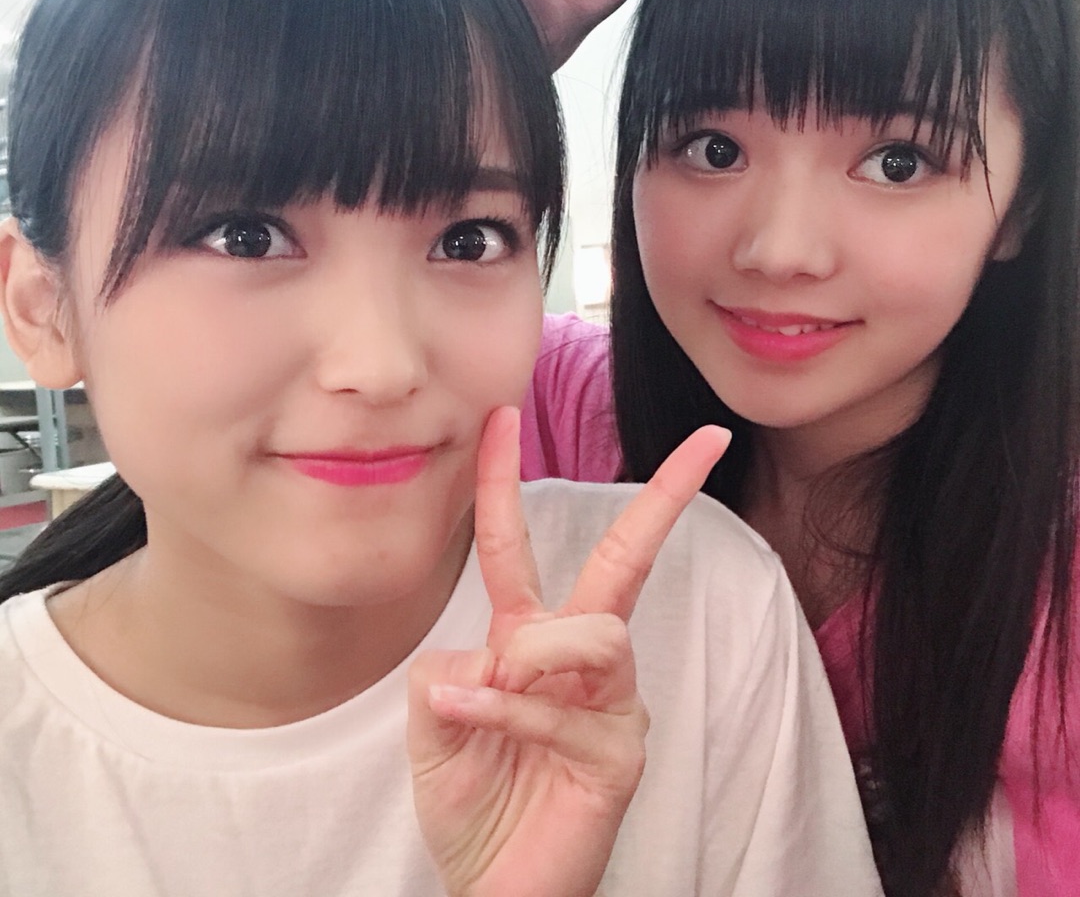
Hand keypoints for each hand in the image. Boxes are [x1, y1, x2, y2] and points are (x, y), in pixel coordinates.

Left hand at [408, 405, 729, 896]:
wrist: (492, 887)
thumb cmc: (472, 798)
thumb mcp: (436, 721)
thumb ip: (451, 668)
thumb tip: (500, 649)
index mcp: (530, 639)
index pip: (520, 546)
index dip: (504, 479)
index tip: (501, 415)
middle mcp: (580, 660)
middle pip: (626, 560)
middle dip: (665, 496)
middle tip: (706, 442)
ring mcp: (611, 704)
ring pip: (592, 631)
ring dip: (528, 656)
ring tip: (483, 698)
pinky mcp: (619, 754)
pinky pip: (560, 708)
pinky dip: (504, 708)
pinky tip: (467, 714)